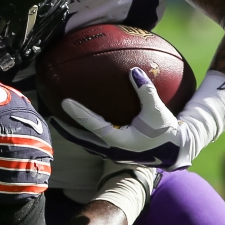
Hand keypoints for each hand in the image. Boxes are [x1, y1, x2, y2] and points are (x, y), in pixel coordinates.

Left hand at [51, 67, 190, 168]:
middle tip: (50, 117)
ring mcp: (114, 153)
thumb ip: (146, 91)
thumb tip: (134, 71)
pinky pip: (97, 140)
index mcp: (120, 140)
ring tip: (60, 121)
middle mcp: (113, 149)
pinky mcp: (117, 151)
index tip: (65, 102)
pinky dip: (87, 131)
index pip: (94, 125)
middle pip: (83, 139)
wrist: (175, 150)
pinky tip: (83, 122)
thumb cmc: (166, 131)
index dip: (79, 113)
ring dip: (74, 132)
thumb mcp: (158, 111)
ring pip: (88, 142)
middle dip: (66, 129)